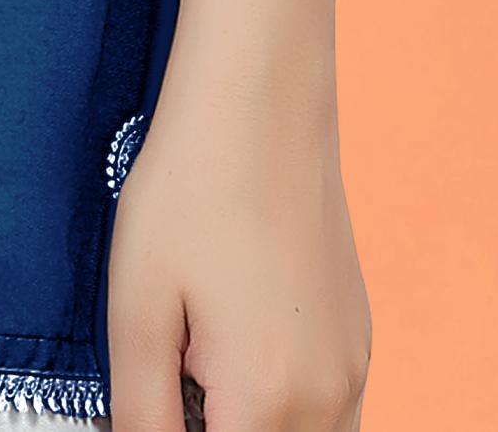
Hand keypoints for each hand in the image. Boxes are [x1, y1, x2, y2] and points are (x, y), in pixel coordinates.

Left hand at [106, 51, 371, 431]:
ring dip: (246, 423)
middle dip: (209, 426)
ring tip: (195, 357)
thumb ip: (142, 415)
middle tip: (170, 368)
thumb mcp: (137, 310)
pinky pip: (326, 414)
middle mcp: (329, 402)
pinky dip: (278, 407)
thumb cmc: (191, 188)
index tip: (142, 398)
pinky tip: (232, 343)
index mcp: (269, 403)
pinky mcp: (360, 343)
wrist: (261, 97)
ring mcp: (354, 372)